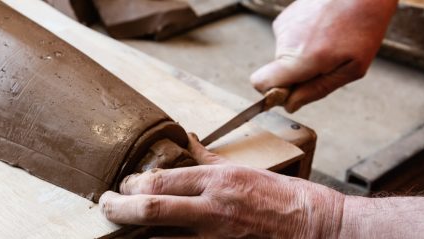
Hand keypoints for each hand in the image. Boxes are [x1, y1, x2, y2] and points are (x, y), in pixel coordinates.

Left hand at [99, 133, 345, 236]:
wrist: (318, 228)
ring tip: (123, 229)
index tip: (122, 185)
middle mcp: (213, 210)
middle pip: (151, 210)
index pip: (159, 182)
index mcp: (217, 182)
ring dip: (137, 235)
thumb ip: (208, 159)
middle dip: (118, 209)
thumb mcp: (243, 170)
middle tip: (105, 207)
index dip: (131, 185)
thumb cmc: (283, 198)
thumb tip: (187, 139)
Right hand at [250, 0, 397, 111]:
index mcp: (302, 59)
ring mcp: (283, 26)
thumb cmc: (363, 27)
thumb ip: (317, 90)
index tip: (292, 90)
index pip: (261, 83)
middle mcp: (286, 41)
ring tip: (328, 41)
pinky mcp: (285, 17)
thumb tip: (290, 105)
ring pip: (284, 55)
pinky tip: (323, 30)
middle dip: (296, 74)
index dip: (272, 91)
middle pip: (277, 71)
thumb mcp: (352, 69)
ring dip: (303, 55)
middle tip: (326, 62)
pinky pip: (288, 39)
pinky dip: (303, 39)